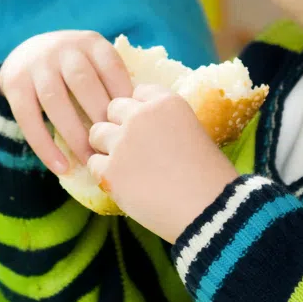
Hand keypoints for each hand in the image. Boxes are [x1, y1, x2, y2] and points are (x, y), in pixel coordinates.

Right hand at [0, 30, 132, 174]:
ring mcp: (36, 66)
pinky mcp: (14, 85)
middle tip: (114, 147)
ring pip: (55, 101)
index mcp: (89, 43)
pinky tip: (61, 167)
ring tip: (89, 160)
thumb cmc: (73, 67)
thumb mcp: (93, 60)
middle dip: (100, 117)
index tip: (133, 125)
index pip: (111, 66)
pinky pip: (29, 119)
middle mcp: (62, 49)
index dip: (123, 96)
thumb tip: (142, 117)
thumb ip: (113, 80)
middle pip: (82, 83)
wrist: (25, 53)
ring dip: (74, 135)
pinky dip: (45, 146)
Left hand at [88, 85, 239, 242]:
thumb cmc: (209, 176)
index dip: (140, 110)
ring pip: (96, 133)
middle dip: (119, 125)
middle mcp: (141, 115)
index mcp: (166, 102)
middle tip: (133, 148)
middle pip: (112, 108)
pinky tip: (123, 184)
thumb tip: (143, 128)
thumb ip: (165, 123)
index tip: (148, 128)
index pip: (138, 92)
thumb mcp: (194, 133)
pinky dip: (104, 174)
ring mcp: (123, 142)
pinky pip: (93, 163)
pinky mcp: (110, 170)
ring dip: (106, 147)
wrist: (209, 210)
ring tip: (126, 166)